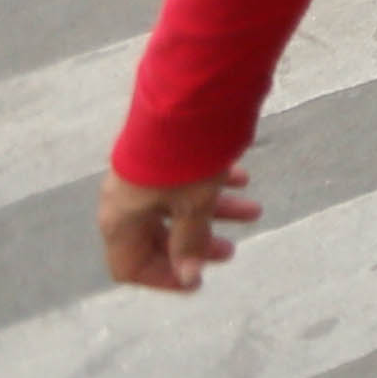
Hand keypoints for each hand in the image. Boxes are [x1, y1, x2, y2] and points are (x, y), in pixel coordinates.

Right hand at [98, 166, 256, 293]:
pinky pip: (185, 178)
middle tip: (231, 252)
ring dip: (215, 212)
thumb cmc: (184, 158)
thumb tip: (190, 277)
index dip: (163, 279)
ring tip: (255, 211)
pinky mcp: (162, 152)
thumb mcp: (194, 204)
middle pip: (157, 236)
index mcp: (120, 220)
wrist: (184, 94)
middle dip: (195, 245)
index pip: (130, 267)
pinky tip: (243, 177)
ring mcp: (144, 174)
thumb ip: (190, 242)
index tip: (199, 282)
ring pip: (177, 204)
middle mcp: (126, 199)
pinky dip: (214, 182)